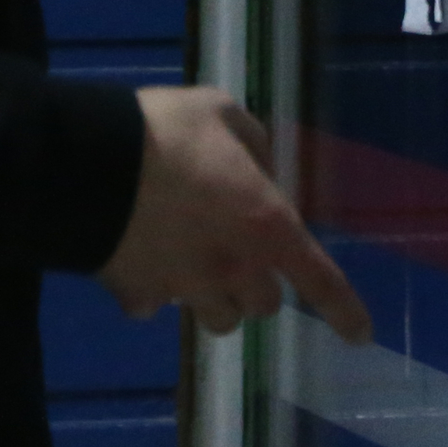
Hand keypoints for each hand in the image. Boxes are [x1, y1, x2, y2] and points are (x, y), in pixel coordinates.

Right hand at [98, 86, 372, 344]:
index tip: (360, 335)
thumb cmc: (166, 132)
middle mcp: (232, 269)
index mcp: (264, 225)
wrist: (87, 164)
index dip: (344, 310)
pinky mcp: (138, 296)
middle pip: (264, 304)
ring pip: (218, 319)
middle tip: (241, 251)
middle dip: (260, 284)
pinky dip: (157, 292)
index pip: (319, 280)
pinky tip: (145, 263)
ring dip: (217, 298)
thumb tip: (255, 164)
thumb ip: (249, 141)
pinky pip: (158, 307)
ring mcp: (184, 288)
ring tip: (197, 266)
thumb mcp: (219, 111)